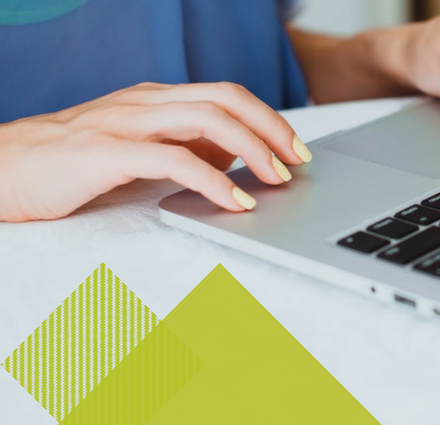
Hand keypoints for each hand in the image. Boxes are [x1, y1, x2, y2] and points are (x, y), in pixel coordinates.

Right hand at [0, 82, 312, 222]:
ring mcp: (127, 122)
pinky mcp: (109, 151)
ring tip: (277, 179)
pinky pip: (175, 158)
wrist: (2, 170)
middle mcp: (145, 102)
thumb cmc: (69, 163)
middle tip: (298, 162)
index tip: (295, 149)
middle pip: (226, 99)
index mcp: (155, 99)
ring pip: (207, 119)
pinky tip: (235, 201)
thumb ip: (182, 145)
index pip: (225, 96)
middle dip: (271, 128)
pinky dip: (214, 180)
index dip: (267, 118)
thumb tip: (231, 157)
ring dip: (253, 149)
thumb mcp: (136, 148)